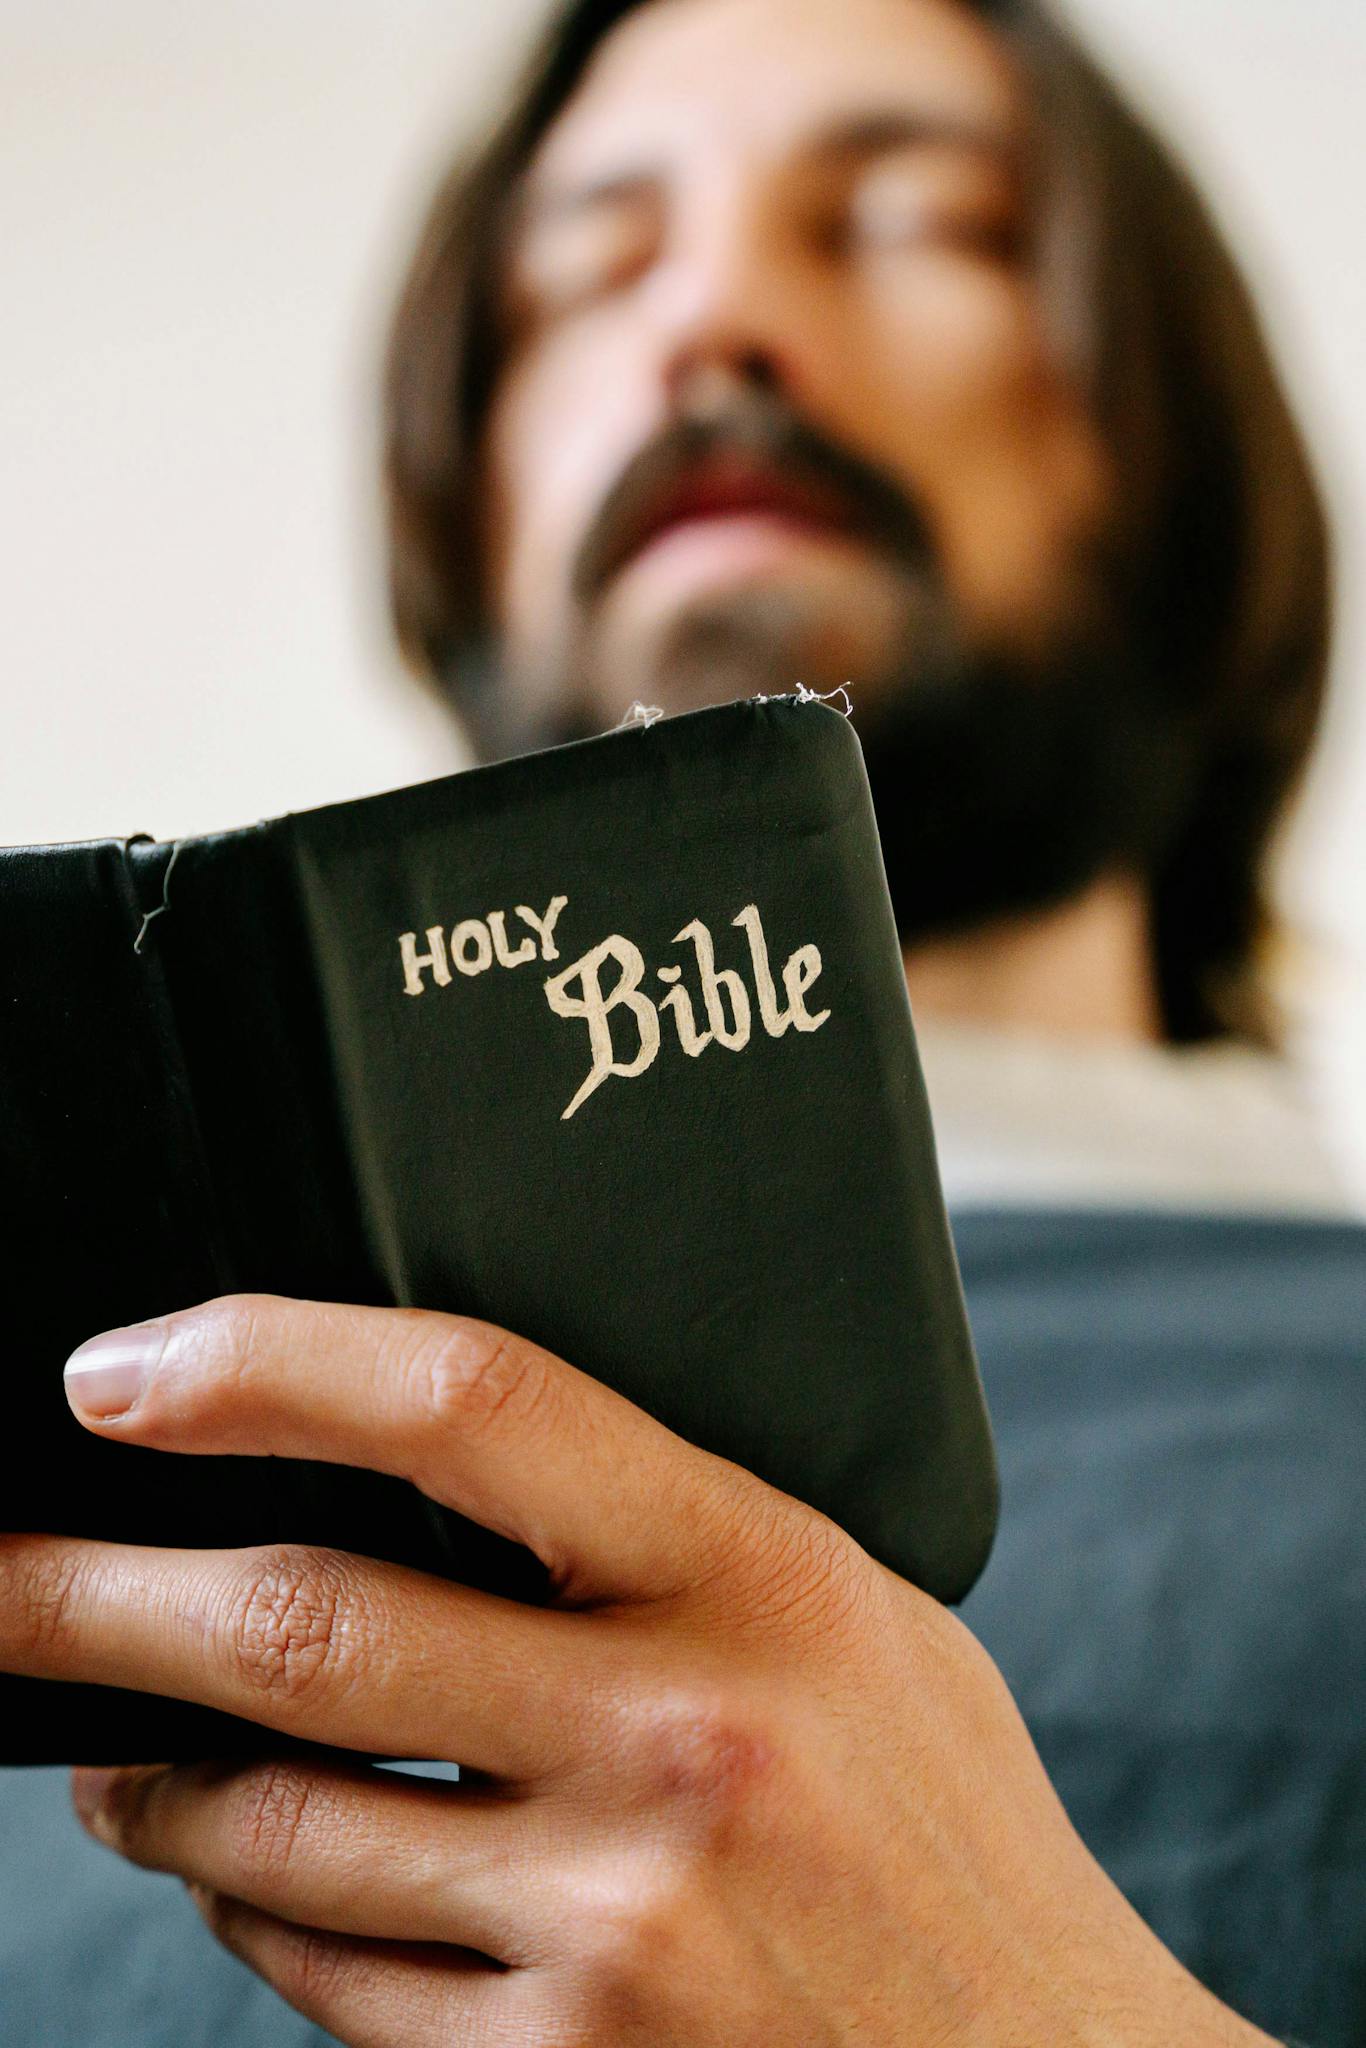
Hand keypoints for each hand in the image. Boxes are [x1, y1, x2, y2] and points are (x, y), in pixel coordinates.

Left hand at [1, 1295, 1271, 2046]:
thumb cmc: (946, 1831)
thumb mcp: (857, 1619)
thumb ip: (669, 1541)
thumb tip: (435, 1465)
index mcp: (758, 1575)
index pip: (473, 1405)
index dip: (269, 1364)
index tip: (123, 1373)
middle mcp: (675, 1740)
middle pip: (303, 1628)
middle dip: (85, 1598)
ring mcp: (608, 1925)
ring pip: (273, 1825)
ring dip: (145, 1778)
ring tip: (98, 1746)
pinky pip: (323, 1977)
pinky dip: (249, 1911)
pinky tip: (244, 1875)